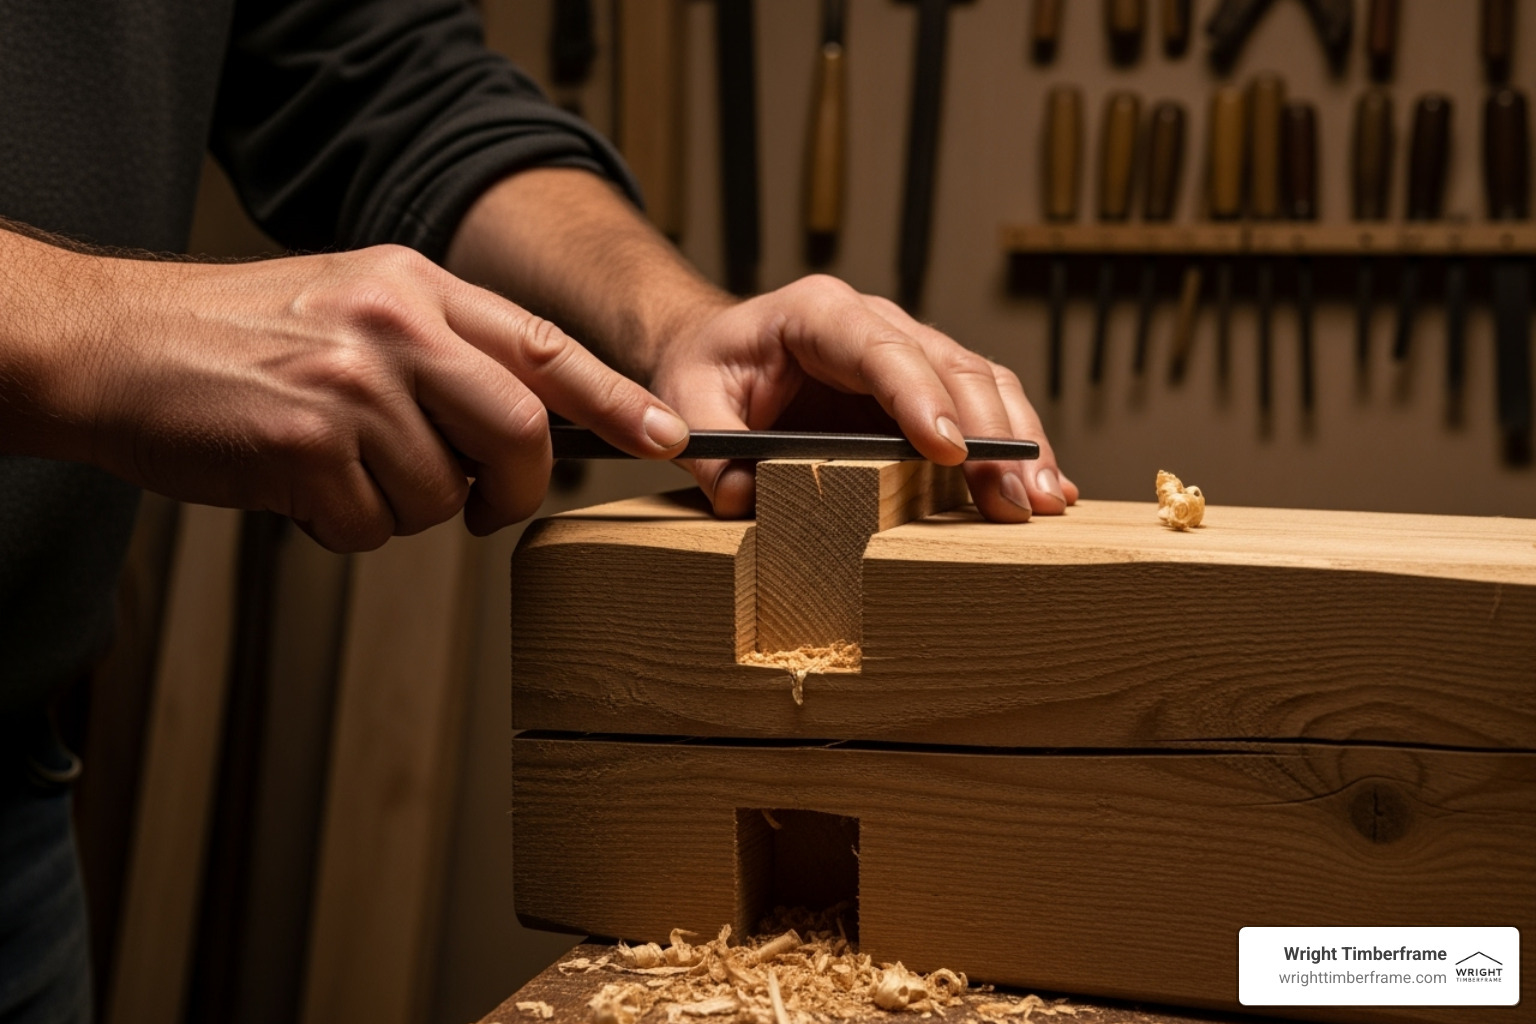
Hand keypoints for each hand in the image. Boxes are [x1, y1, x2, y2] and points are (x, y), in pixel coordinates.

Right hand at [44, 245, 689, 549]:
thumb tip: (530, 430)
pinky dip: (342, 526)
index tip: (666, 439)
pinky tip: (299, 486)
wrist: (117, 345)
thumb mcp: (356, 307)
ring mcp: (351, 382)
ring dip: (401, 507)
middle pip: (520, 433)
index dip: (615, 402)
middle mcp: (394, 325)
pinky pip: (372, 526)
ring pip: (442, 496)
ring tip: (340, 468)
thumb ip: (444, 353)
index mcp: (416, 286)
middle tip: (486, 507)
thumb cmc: (241, 339)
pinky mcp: (305, 444)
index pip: (546, 347)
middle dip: (515, 492)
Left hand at [647, 275, 1077, 521]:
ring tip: (1039, 501)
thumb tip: (749, 500)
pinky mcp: (924, 386)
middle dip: (988, 435)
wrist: (717, 350)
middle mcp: (875, 322)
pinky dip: (1015, 445)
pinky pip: (984, 405)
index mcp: (818, 314)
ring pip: (983, 384)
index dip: (921, 399)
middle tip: (1011, 497)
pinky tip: (1043, 485)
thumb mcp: (689, 403)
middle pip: (950, 368)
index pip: (882, 350)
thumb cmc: (706, 369)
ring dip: (1018, 443)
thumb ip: (714, 452)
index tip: (949, 451)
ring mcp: (908, 350)